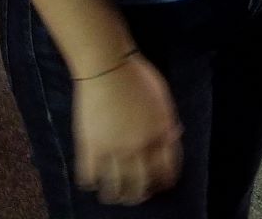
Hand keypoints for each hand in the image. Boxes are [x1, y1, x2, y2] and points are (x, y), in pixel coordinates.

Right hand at [72, 56, 182, 206]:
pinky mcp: (89, 146)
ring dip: (116, 194)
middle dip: (140, 194)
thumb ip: (166, 121)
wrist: (108, 66)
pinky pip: (88, 176)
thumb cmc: (138, 76)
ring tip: (114, 194)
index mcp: (160, 134)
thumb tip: (173, 135)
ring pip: (114, 188)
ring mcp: (113, 149)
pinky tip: (93, 179)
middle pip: (140, 185)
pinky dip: (91, 181)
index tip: (161, 183)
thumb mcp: (162, 98)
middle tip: (137, 194)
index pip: (166, 170)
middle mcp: (138, 147)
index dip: (165, 180)